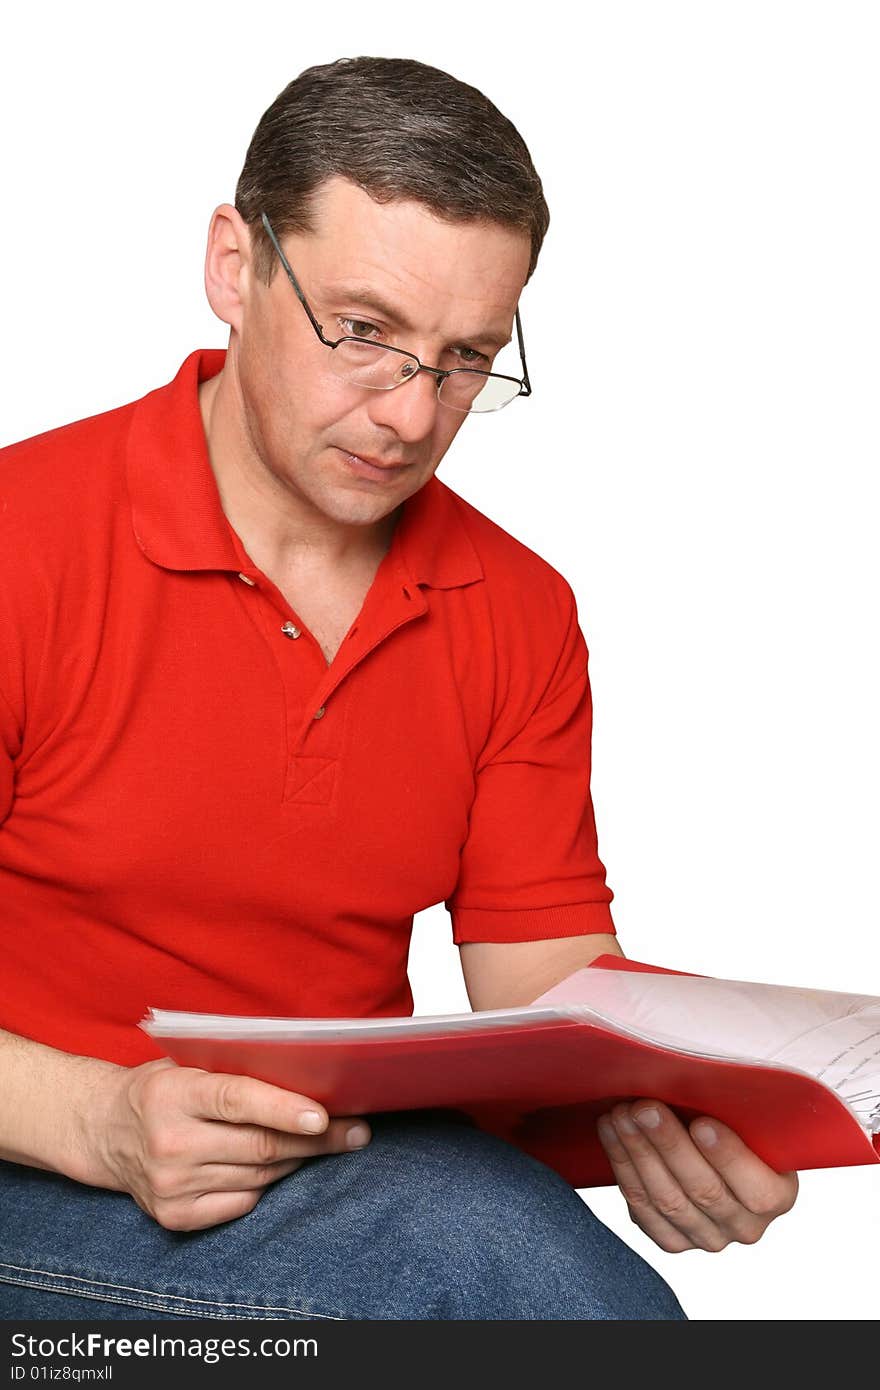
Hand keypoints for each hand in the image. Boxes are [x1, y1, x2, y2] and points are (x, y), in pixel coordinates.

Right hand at [76, 1057, 370, 1231]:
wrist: (105, 1131)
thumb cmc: (162, 1088)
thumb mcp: (188, 1064)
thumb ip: (238, 1067)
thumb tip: (310, 1074)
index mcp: (173, 1094)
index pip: (238, 1101)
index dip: (284, 1109)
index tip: (324, 1116)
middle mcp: (170, 1142)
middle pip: (260, 1146)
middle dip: (317, 1139)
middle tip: (356, 1130)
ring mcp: (171, 1185)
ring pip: (260, 1175)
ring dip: (298, 1159)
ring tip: (328, 1142)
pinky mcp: (175, 1217)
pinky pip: (244, 1201)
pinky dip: (267, 1183)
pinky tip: (282, 1165)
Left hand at [596, 1099, 798, 1251]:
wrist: (715, 1159)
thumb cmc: (736, 1128)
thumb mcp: (751, 1121)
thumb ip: (736, 1111)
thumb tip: (699, 1077)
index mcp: (777, 1197)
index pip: (756, 1189)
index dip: (728, 1157)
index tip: (702, 1123)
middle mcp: (745, 1227)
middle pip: (703, 1190)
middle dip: (669, 1144)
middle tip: (645, 1107)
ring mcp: (707, 1238)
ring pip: (666, 1199)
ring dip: (638, 1152)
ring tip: (621, 1113)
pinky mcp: (671, 1240)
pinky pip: (641, 1208)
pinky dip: (622, 1166)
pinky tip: (610, 1132)